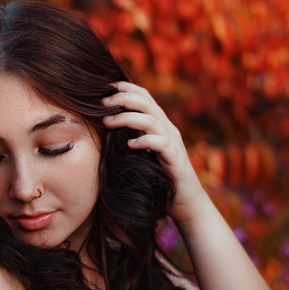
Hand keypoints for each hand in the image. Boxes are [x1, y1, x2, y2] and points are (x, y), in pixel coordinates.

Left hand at [102, 81, 208, 224]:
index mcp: (159, 124)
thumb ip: (131, 137)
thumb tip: (103, 128)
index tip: (104, 88)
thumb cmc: (159, 176)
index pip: (144, 97)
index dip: (125, 88)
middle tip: (102, 103)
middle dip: (122, 99)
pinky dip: (145, 141)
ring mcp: (173, 143)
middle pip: (146, 103)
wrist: (186, 200)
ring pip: (151, 120)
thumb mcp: (142, 152)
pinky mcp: (175, 159)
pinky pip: (161, 144)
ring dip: (127, 118)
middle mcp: (167, 129)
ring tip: (107, 123)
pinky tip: (130, 145)